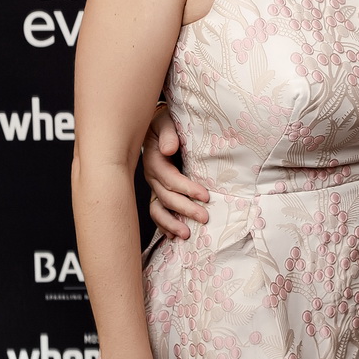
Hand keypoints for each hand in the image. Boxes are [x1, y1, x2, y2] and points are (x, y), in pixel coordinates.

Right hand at [141, 103, 208, 239]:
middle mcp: (152, 176)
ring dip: (171, 223)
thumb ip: (168, 134)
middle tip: (204, 218)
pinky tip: (174, 235)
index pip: (170, 179)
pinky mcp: (158, 191)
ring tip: (186, 235)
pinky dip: (164, 224)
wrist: (156, 125)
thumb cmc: (165, 122)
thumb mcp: (166, 122)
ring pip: (158, 209)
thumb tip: (169, 149)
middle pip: (166, 198)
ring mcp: (154, 186)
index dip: (187, 189)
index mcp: (154, 160)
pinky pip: (157, 211)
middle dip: (185, 209)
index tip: (206, 196)